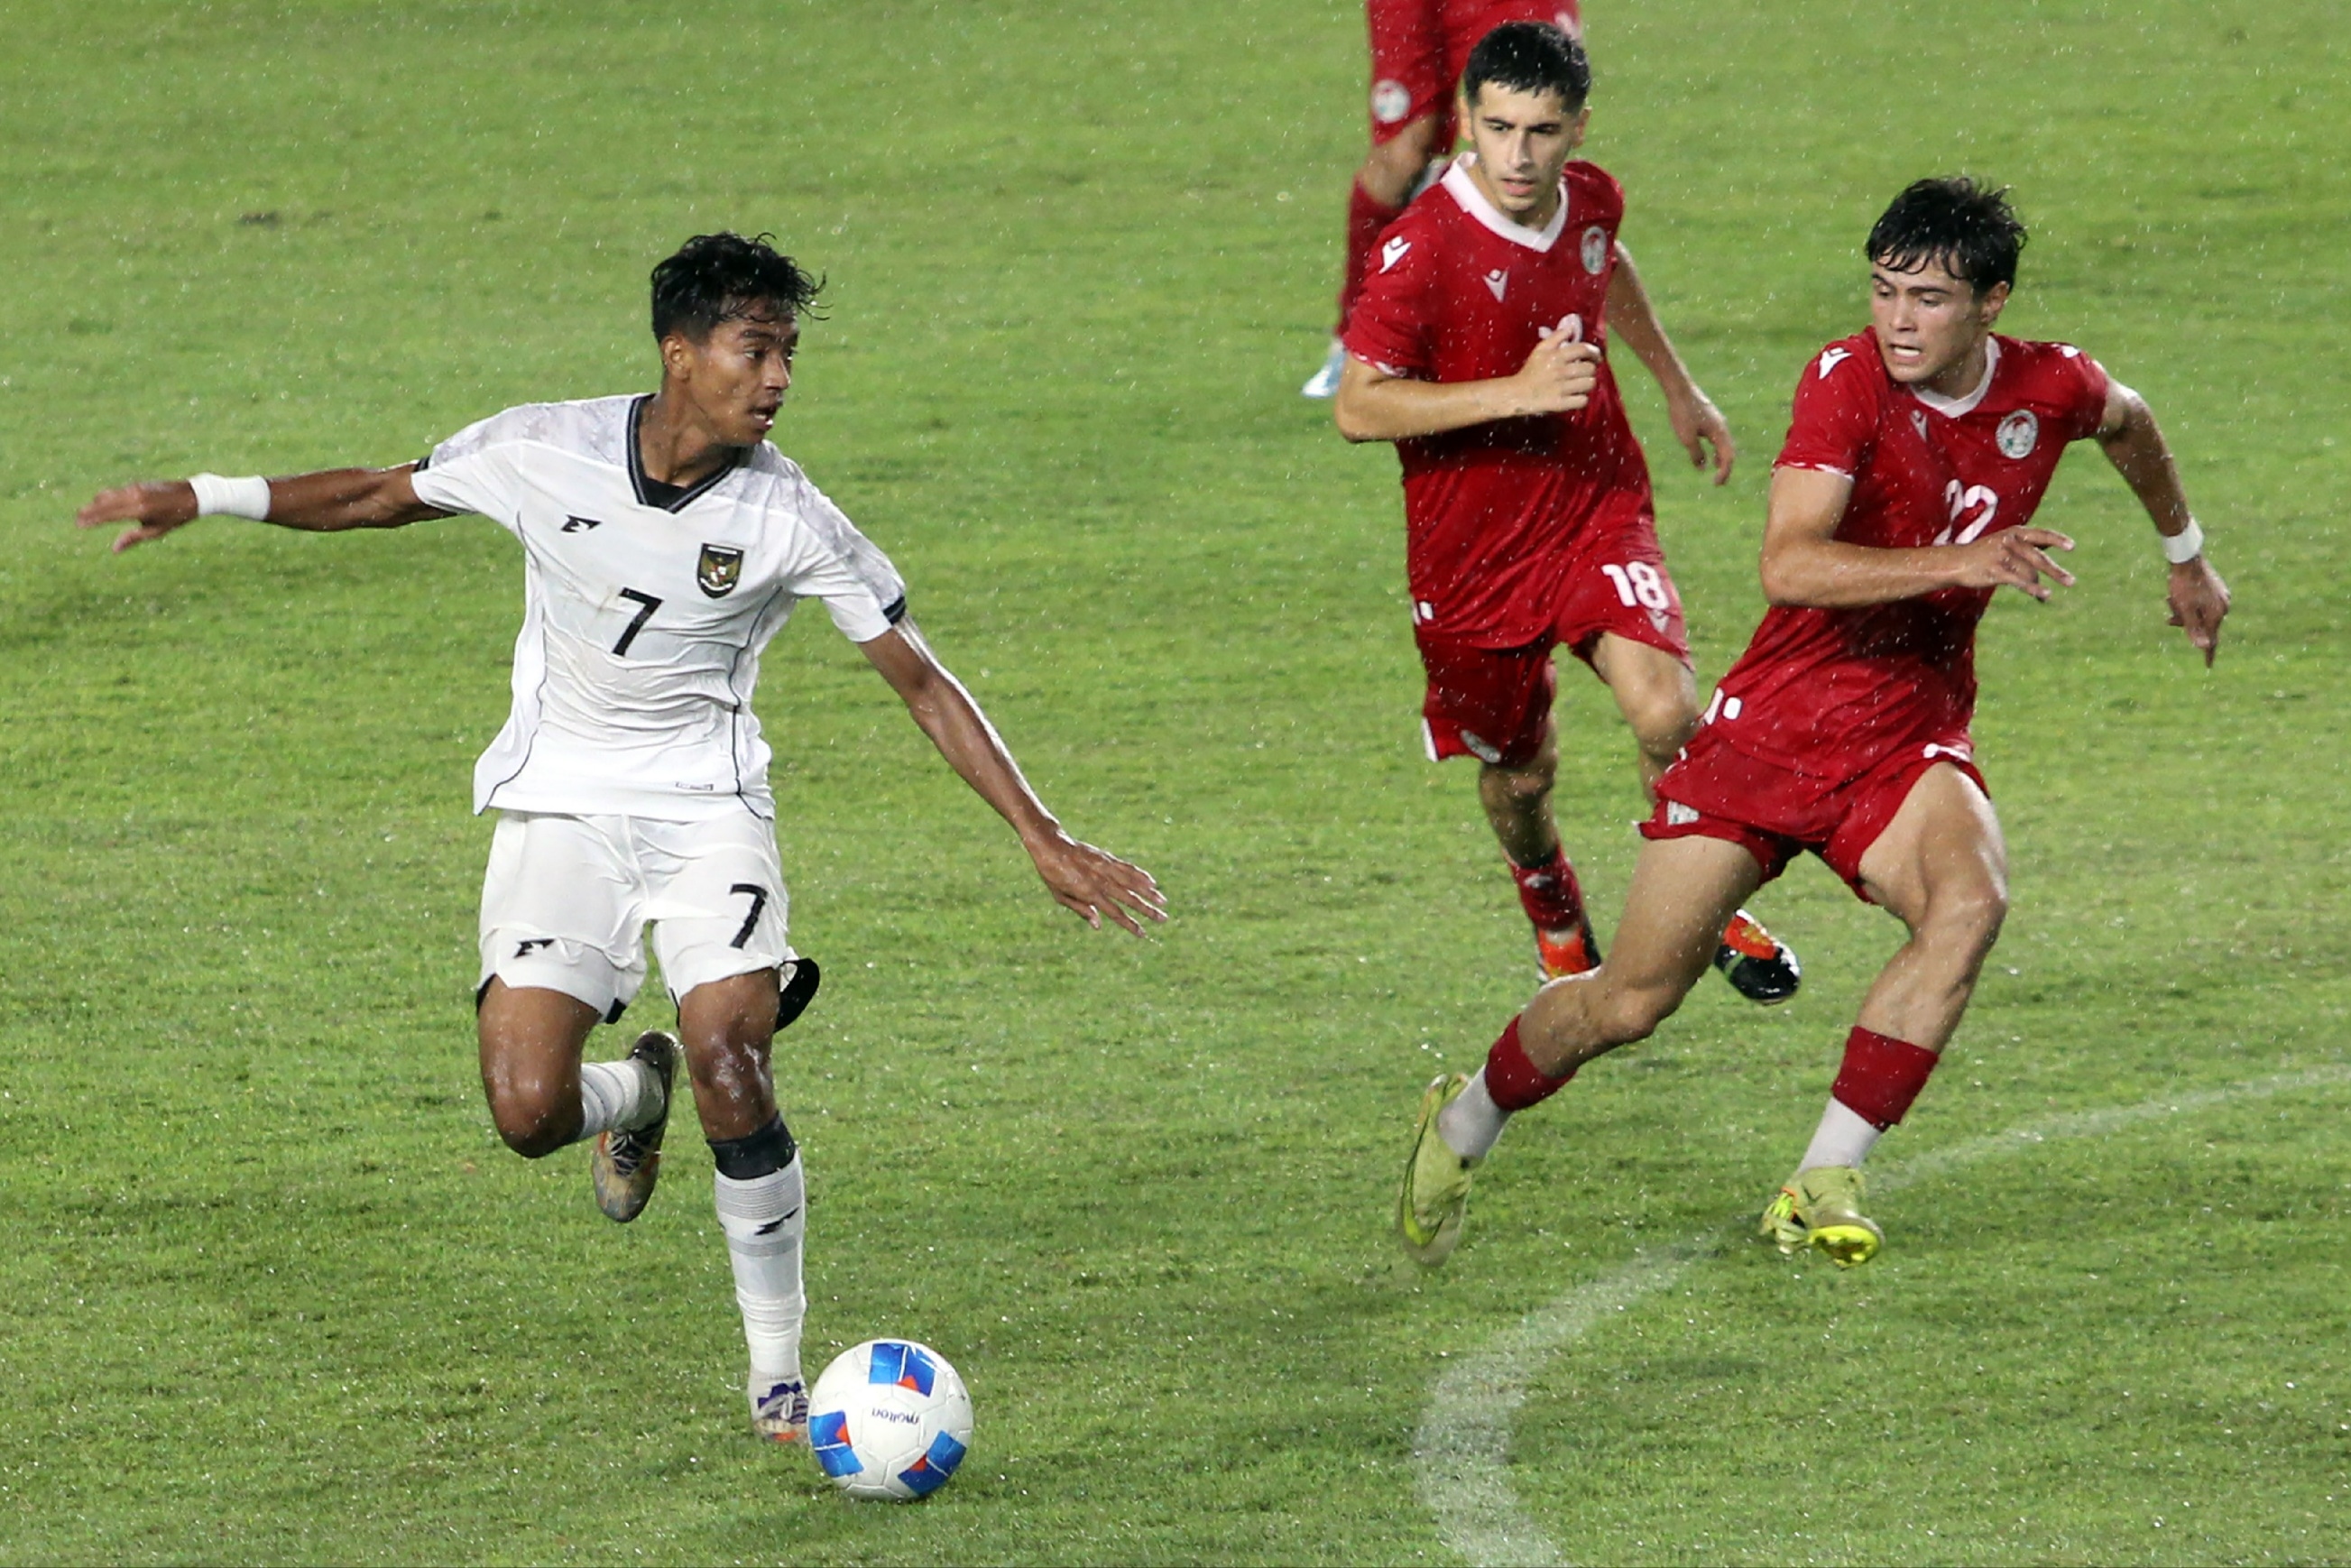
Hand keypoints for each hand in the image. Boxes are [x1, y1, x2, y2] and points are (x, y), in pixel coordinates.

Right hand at [76, 480, 198, 552]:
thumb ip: (134, 538)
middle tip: (76, 518)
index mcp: (139, 510)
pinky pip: (117, 491)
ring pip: (109, 495)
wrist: (191, 495)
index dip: (92, 520)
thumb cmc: (176, 517)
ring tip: (84, 512)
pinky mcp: (137, 485)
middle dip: (89, 511)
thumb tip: (114, 549)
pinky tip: (100, 503)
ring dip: (96, 503)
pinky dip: (107, 497)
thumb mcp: (157, 531)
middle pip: (104, 503)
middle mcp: (134, 497)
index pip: (109, 515)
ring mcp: (135, 489)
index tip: (80, 524)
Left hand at [1026, 830, 1167, 935]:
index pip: (1115, 913)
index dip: (1130, 924)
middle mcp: (1101, 881)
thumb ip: (1081, 910)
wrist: (1050, 846)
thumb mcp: (1060, 897)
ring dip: (1149, 892)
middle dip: (1147, 910)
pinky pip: (1127, 867)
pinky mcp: (1107, 857)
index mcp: (1089, 894)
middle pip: (1130, 899)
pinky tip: (1151, 881)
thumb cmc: (1052, 874)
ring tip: (1163, 901)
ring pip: (1132, 882)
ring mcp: (1106, 868)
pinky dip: (1140, 874)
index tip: (1143, 933)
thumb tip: (1098, 925)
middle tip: (1163, 918)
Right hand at [1509, 334, 1600, 416]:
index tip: (1596, 357)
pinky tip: (1576, 396)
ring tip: (1582, 384)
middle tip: (1586, 372)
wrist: (1517, 393)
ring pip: (1589, 384)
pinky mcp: (1561, 404)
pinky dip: (1582, 399)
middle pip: (1590, 368)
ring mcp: (1561, 388)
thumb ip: (1556, 336)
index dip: (1594, 352)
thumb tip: (1572, 328)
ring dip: (1588, 384)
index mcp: (1556, 356)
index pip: (1583, 350)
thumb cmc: (1530, 371)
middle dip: (1591, 369)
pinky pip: (1582, 401)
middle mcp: (1561, 371)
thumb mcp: (1540, 349)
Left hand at [1666, 390, 1734, 484]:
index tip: (1716, 484)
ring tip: (1716, 469)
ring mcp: (1717, 422)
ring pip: (1724, 444)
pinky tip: (1708, 453)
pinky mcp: (1710, 418)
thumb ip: (1696, 454)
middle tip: (1719, 483)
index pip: (1728, 458)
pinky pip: (1717, 438)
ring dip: (1721, 458)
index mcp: (1720, 433)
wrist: (1680, 389)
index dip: (1724, 473)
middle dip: (1725, 468)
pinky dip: (1716, 449)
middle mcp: (1722, 427)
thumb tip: (1702, 467)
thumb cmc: (1683, 413)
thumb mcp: (1687, 438)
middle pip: (1729, 452)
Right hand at [1949, 526, 2075, 601]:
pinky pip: (2019, 581)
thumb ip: (2030, 542)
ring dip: (2041, 585)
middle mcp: (2010, 542)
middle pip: (2038, 558)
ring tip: (2050, 594)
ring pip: (2029, 572)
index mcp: (2015, 533)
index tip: (2072, 547)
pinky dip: (2033, 589)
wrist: (1956, 562)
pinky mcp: (1995, 571)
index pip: (2041, 535)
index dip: (2057, 540)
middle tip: (2071, 582)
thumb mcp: (2007, 541)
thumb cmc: (1985, 552)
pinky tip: (2044, 596)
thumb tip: (2055, 543)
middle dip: (2055, 572)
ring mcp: (2002, 556)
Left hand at [2166, 555, 2229, 666]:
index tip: (2208, 666)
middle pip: (2203, 626)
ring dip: (2184, 612)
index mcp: (2216, 614)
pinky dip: (2190, 604)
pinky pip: (2203, 604)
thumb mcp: (2184, 610)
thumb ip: (2192, 629)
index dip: (2208, 654)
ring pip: (2200, 614)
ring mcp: (2222, 597)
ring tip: (2170, 601)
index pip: (2212, 640)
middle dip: (2185, 624)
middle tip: (2169, 618)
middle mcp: (2224, 606)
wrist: (2187, 559)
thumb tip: (2203, 647)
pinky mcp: (2217, 589)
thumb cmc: (2183, 585)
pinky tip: (2177, 596)